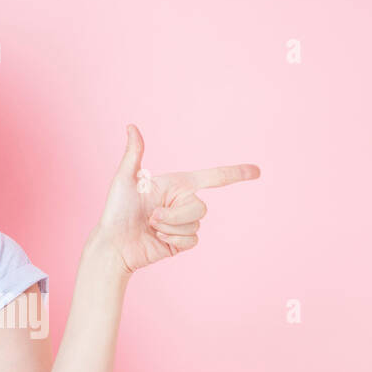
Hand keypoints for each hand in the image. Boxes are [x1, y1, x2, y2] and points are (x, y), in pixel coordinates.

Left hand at [95, 124, 259, 273]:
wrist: (114, 245)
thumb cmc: (115, 211)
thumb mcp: (124, 180)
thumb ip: (134, 154)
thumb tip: (131, 126)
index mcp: (175, 185)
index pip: (211, 178)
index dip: (234, 174)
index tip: (257, 172)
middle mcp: (182, 203)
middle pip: (201, 206)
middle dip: (175, 215)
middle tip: (152, 217)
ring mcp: (183, 223)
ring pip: (196, 223)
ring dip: (171, 227)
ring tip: (151, 227)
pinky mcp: (181, 242)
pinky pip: (192, 239)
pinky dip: (174, 239)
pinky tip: (158, 238)